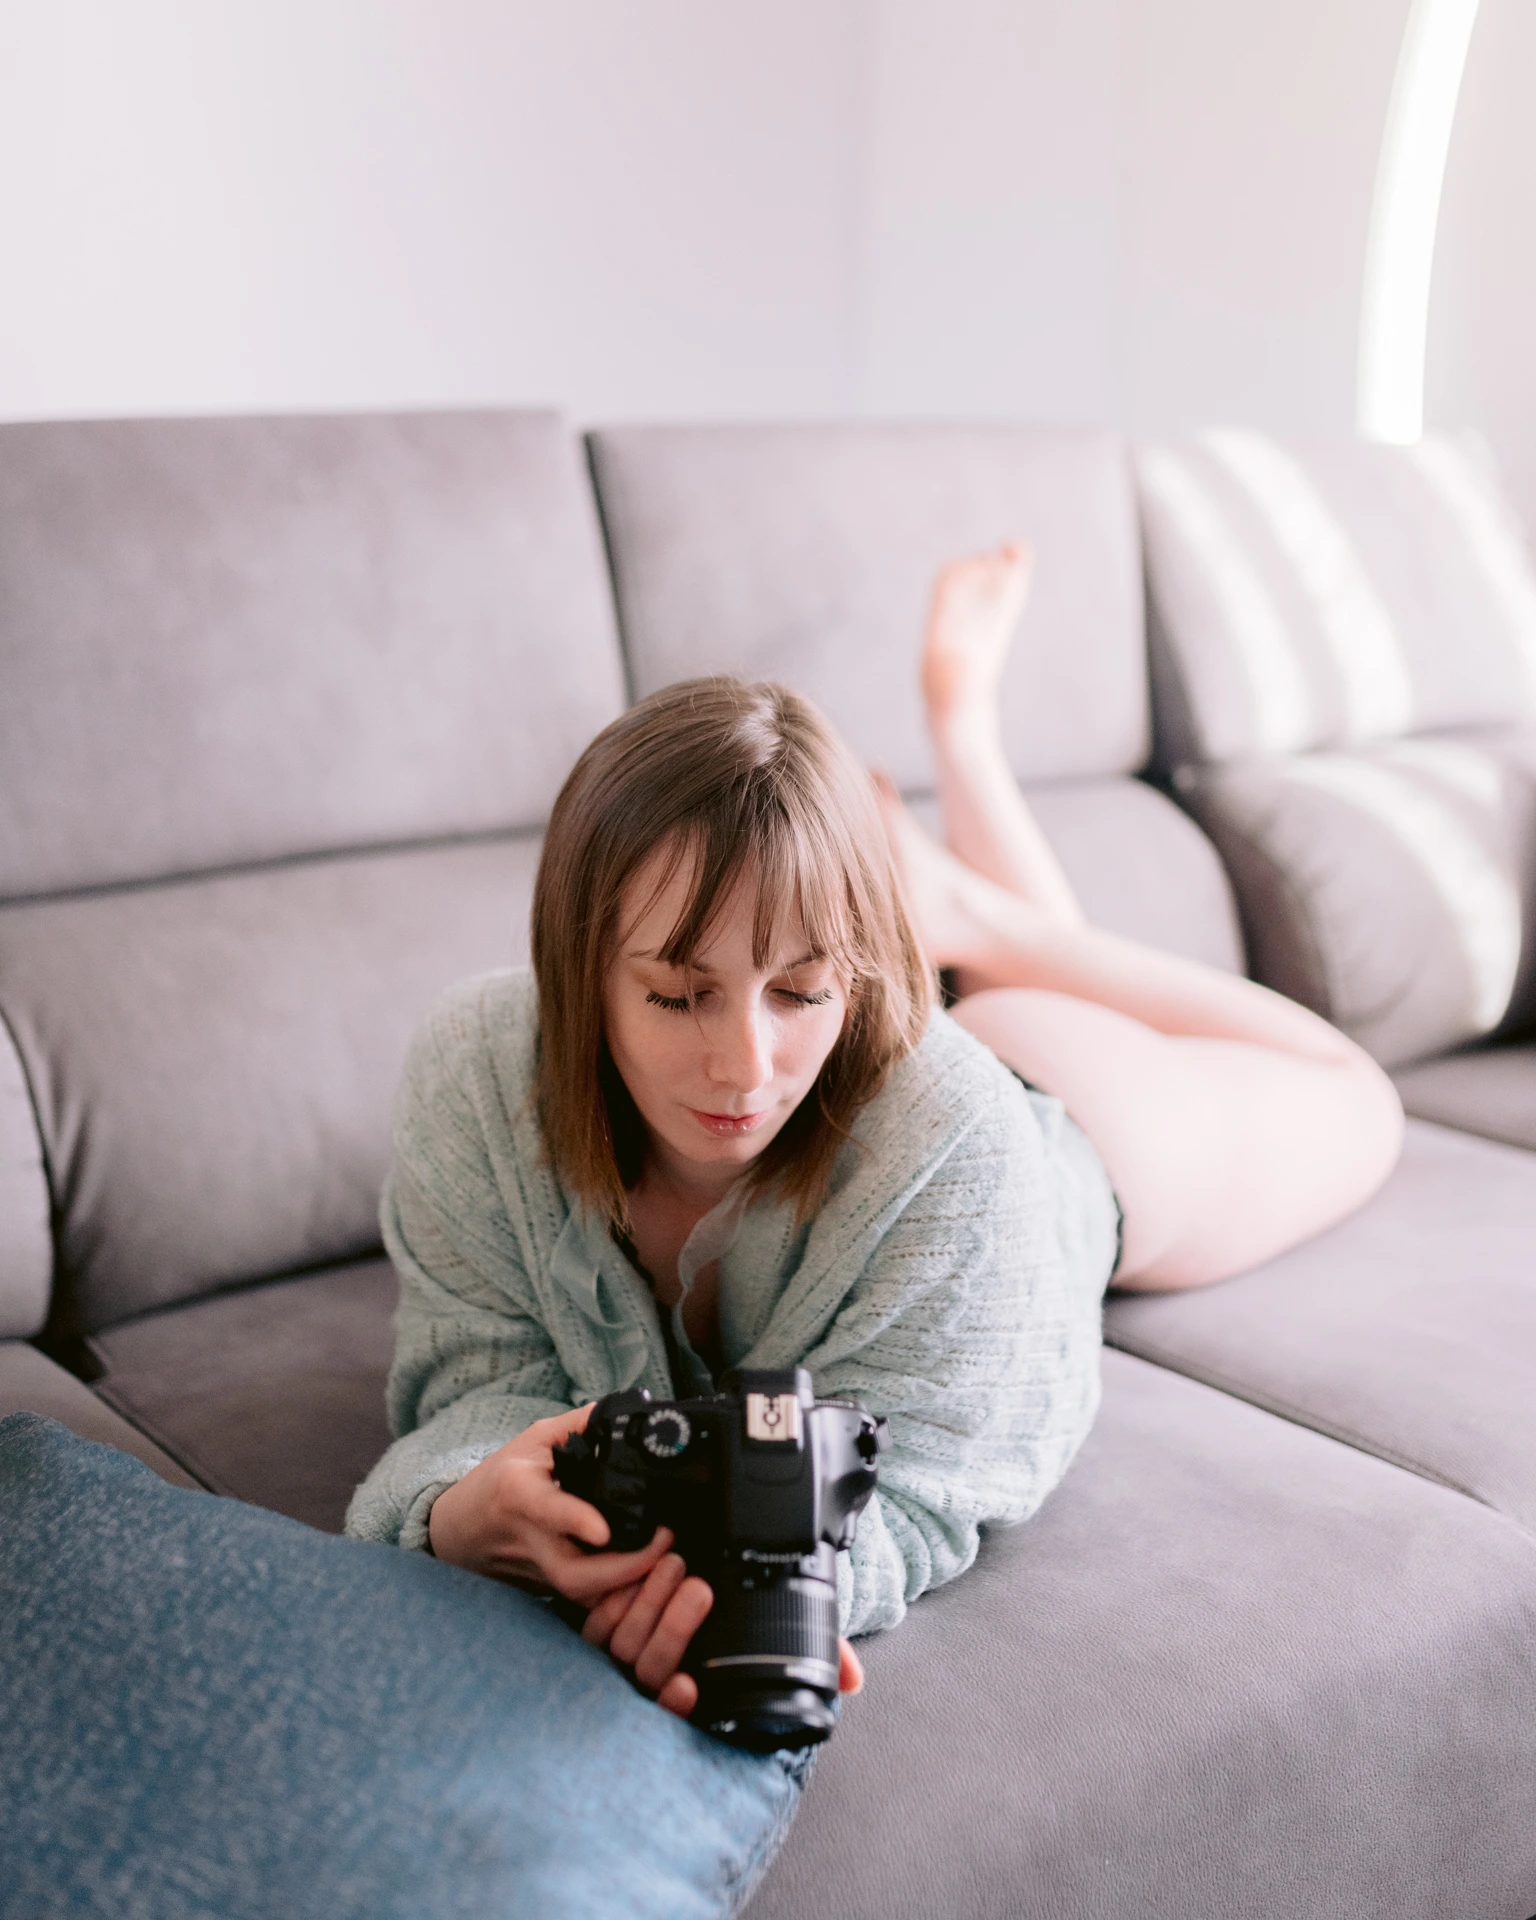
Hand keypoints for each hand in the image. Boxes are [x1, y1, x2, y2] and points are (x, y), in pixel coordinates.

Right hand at [427, 1404, 673, 1610]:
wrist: (460, 1528)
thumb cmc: (500, 1478)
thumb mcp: (535, 1439)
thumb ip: (581, 1425)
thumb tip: (628, 1410)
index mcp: (520, 1492)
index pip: (546, 1508)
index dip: (574, 1520)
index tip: (603, 1530)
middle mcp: (529, 1538)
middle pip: (571, 1573)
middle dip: (622, 1570)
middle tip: (665, 1542)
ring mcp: (537, 1571)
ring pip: (583, 1596)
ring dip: (628, 1586)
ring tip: (667, 1559)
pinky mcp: (547, 1591)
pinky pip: (586, 1602)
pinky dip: (619, 1595)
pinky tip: (650, 1578)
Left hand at [583, 1558, 866, 1721]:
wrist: (691, 1568)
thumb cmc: (736, 1612)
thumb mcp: (780, 1628)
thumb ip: (815, 1649)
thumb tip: (854, 1681)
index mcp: (693, 1690)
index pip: (677, 1710)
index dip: (677, 1704)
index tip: (689, 1687)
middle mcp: (654, 1680)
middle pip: (648, 1666)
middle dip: (672, 1628)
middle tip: (697, 1586)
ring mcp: (620, 1656)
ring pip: (621, 1641)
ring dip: (645, 1601)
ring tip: (672, 1560)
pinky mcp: (595, 1629)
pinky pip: (594, 1619)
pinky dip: (612, 1593)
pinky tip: (634, 1568)